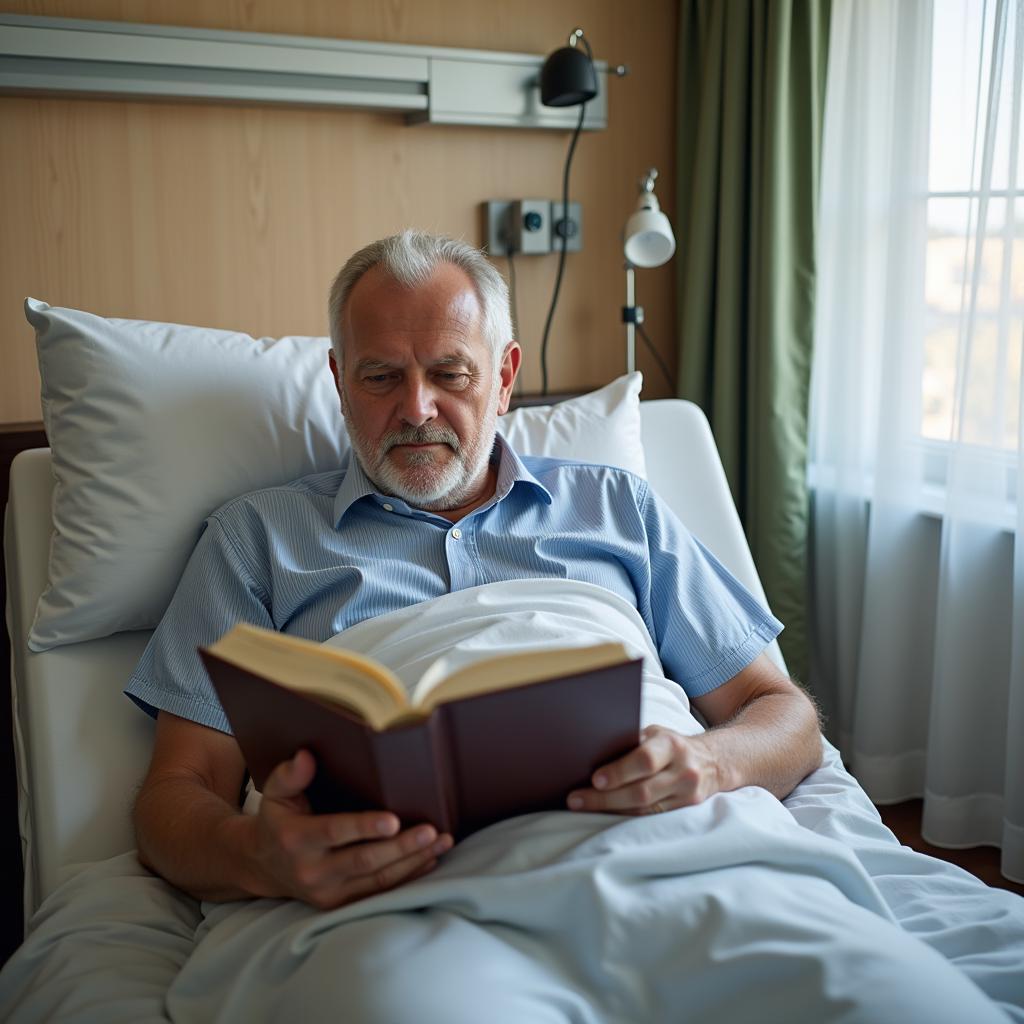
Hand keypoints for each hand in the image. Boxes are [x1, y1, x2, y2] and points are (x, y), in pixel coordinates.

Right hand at [250, 749, 452, 909]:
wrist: (265, 866)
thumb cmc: (278, 820)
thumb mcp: (275, 794)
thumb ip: (290, 775)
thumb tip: (306, 756)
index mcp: (296, 839)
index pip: (334, 832)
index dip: (364, 827)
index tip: (393, 820)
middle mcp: (312, 871)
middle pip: (364, 861)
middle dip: (401, 847)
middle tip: (431, 831)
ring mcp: (328, 893)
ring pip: (378, 881)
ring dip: (413, 862)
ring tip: (441, 842)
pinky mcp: (341, 905)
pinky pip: (380, 893)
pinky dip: (408, 878)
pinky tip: (430, 860)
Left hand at [566, 726, 720, 814]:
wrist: (713, 762)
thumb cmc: (671, 744)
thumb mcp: (656, 733)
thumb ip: (633, 742)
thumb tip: (594, 751)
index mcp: (672, 745)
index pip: (645, 761)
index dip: (619, 772)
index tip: (595, 779)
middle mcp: (683, 770)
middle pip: (641, 791)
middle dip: (605, 797)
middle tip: (576, 799)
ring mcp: (686, 794)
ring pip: (643, 809)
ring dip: (610, 809)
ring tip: (582, 806)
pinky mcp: (685, 810)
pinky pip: (649, 817)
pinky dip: (624, 815)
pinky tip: (605, 812)